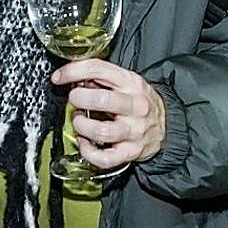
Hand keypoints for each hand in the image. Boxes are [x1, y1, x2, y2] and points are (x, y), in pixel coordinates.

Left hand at [52, 60, 166, 169]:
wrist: (168, 126)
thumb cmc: (141, 103)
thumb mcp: (128, 82)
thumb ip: (102, 78)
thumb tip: (74, 78)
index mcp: (131, 83)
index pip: (99, 69)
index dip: (73, 72)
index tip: (58, 77)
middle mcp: (134, 106)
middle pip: (101, 100)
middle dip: (78, 99)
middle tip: (75, 100)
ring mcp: (133, 131)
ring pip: (101, 131)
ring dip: (82, 126)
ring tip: (80, 122)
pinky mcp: (131, 152)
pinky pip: (104, 158)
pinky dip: (88, 152)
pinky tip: (85, 143)